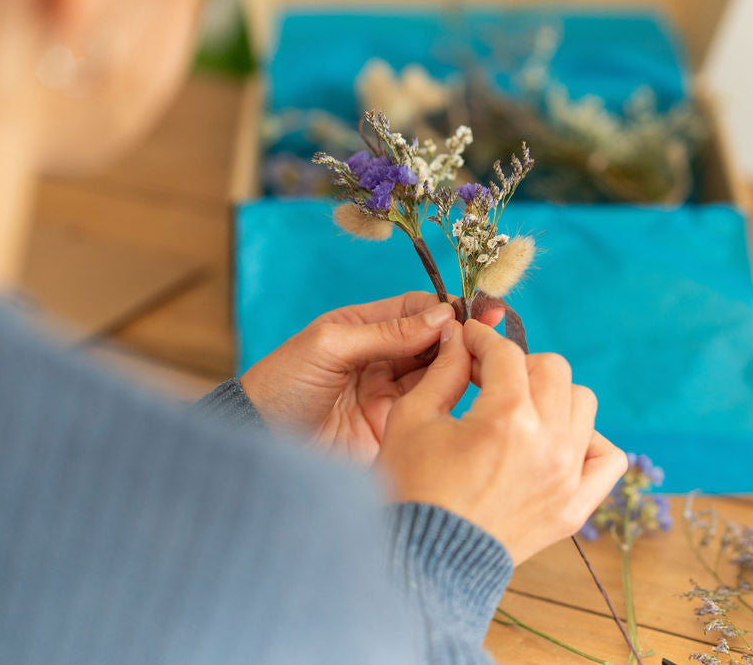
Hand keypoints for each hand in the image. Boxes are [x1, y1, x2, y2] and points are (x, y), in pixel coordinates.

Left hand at [239, 292, 501, 463]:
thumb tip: (443, 316)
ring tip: (489, 361)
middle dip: (464, 337)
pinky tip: (473, 390)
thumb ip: (387, 332)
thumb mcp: (330, 345)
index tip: (473, 313)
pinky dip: (455, 398)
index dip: (447, 310)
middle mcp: (383, 360)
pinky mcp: (396, 428)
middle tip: (493, 336)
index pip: (418, 311)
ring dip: (465, 366)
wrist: (259, 442)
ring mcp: (391, 395)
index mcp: (365, 329)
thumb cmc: (281, 384)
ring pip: (441, 375)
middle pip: (436, 342)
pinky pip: (433, 409)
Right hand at [378, 320, 628, 564]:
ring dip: (553, 396)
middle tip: (489, 378)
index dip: (483, 340)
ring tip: (519, 411)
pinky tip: (556, 442)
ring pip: (583, 403)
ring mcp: (568, 478)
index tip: (469, 341)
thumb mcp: (412, 419)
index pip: (506, 354)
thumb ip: (444, 370)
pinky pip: (608, 459)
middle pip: (553, 369)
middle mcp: (548, 444)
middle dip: (518, 364)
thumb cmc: (409, 489)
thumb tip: (460, 337)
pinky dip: (589, 442)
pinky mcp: (574, 508)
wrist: (422, 561)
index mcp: (506, 419)